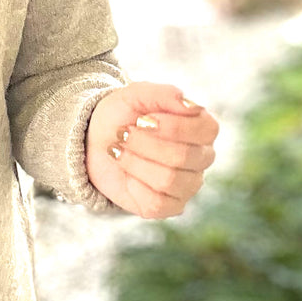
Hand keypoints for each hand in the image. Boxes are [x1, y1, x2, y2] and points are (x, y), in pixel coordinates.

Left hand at [85, 83, 218, 218]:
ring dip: (134, 162)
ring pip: (169, 180)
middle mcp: (202, 158)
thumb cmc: (124, 115)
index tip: (142, 118)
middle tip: (123, 133)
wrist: (96, 140)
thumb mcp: (136, 95)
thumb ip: (164, 94)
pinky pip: (158, 203)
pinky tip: (125, 170)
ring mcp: (188, 185)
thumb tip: (192, 106)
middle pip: (183, 156)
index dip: (171, 125)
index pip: (206, 130)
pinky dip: (133, 183)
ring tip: (119, 150)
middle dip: (144, 143)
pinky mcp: (170, 206)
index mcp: (203, 129)